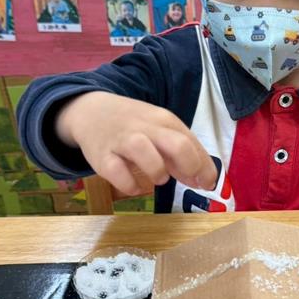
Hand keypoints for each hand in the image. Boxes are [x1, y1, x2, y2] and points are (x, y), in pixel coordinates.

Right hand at [56, 91, 217, 195]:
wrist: (91, 112)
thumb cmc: (133, 126)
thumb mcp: (159, 131)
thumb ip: (181, 155)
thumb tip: (203, 180)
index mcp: (164, 120)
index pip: (192, 143)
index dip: (205, 168)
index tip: (207, 183)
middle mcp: (145, 128)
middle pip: (177, 144)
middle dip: (189, 167)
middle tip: (186, 180)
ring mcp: (122, 141)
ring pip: (145, 153)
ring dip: (158, 172)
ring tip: (158, 178)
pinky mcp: (102, 157)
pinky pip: (117, 173)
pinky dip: (130, 185)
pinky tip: (134, 186)